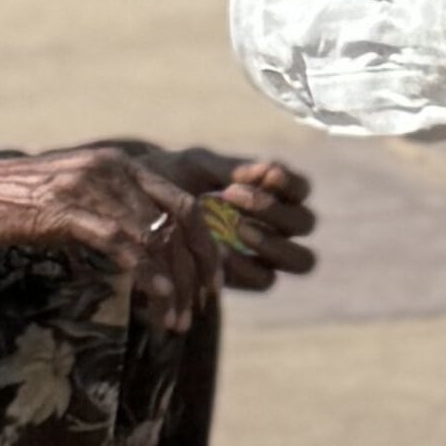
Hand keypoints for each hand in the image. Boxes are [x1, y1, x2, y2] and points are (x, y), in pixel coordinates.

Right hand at [0, 141, 212, 331]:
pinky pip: (124, 245)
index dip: (206, 245)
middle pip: (182, 219)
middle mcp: (113, 168)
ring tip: (177, 321)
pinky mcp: (69, 210)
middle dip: (200, 267)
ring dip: (175, 284)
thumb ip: (114, 216)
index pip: (185, 202)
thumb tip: (150, 253)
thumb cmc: (15, 209)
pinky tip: (158, 302)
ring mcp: (91, 186)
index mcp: (121, 164)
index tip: (212, 283)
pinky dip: (149, 277)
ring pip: (156, 237)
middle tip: (201, 305)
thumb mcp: (76, 203)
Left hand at [152, 145, 316, 288]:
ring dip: (272, 243)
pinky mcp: (248, 279)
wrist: (140, 209)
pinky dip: (247, 266)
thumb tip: (267, 170)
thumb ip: (231, 167)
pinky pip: (264, 279)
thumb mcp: (198, 165)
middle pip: (305, 223)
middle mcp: (279, 225)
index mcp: (274, 192)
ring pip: (300, 259)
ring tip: (237, 228)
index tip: (267, 175)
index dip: (291, 183)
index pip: (300, 188)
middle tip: (234, 196)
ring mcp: (267, 255)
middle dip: (277, 211)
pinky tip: (220, 253)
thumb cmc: (176, 179)